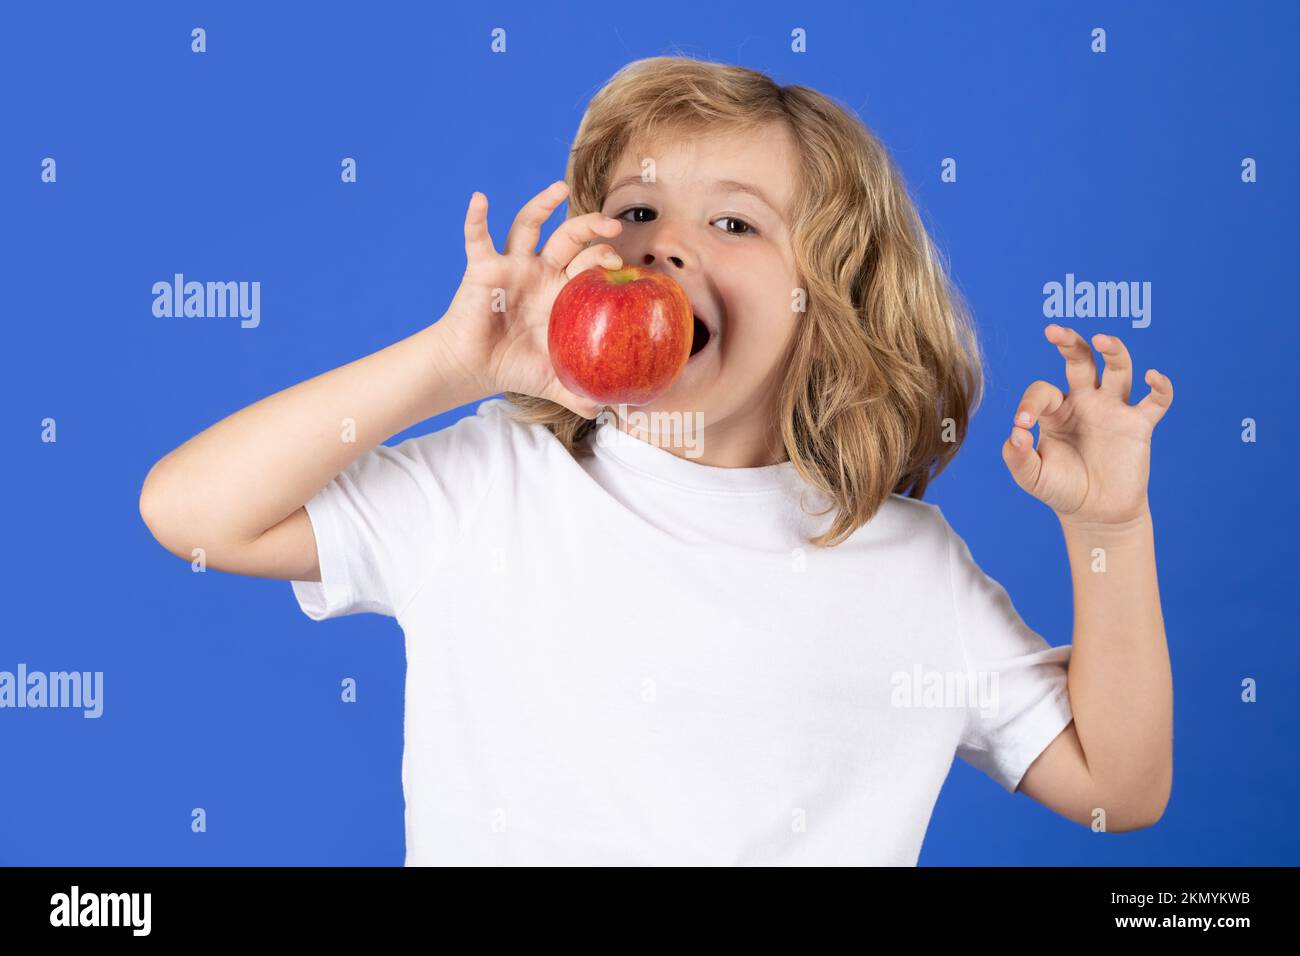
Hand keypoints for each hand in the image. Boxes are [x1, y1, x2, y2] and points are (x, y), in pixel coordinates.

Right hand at [438, 180, 624, 418]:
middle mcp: (540, 270)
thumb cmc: (514, 367)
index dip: (606, 258)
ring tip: (558, 188)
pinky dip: (476, 218)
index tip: (620, 264)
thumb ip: (582, 394)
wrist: (473, 368)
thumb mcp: (555, 381)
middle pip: (570, 236)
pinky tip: (479, 199)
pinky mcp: (483, 268)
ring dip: (542, 203)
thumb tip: (611, 411)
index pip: (590, 262)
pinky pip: (477, 237)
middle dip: (592, 225)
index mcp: (562, 290)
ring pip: (529, 224)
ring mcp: (512, 265)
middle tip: (613, 225)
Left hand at [1001, 325, 1173, 527]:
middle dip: (1068, 342)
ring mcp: (1113, 410)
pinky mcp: (1139, 425)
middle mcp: (1084, 402)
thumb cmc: (1061, 489)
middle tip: (1053, 330)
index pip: (1042, 391)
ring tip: (1102, 339)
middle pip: (1080, 360)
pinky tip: (1154, 376)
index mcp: (1055, 410)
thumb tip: (1016, 432)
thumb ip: (1018, 456)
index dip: (1030, 404)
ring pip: (1117, 369)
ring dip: (1112, 351)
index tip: (1023, 426)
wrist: (1095, 514)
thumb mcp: (1032, 477)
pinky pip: (1156, 401)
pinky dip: (1160, 387)